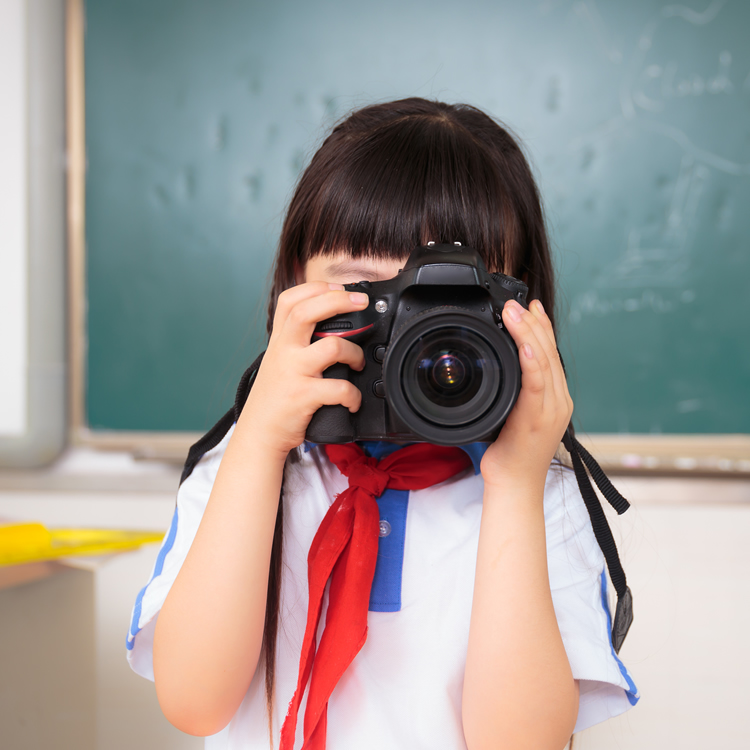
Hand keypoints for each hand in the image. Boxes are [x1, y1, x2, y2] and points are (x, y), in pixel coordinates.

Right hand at [237, 282, 369, 457]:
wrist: (259, 433)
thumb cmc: (275, 398)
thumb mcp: (278, 361)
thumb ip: (296, 342)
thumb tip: (330, 324)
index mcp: (279, 341)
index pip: (290, 300)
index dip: (316, 288)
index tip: (339, 288)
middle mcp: (284, 351)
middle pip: (308, 312)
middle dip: (339, 300)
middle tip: (361, 303)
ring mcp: (293, 372)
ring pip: (332, 347)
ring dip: (355, 353)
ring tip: (358, 363)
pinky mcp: (304, 396)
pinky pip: (340, 388)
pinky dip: (353, 395)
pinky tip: (353, 400)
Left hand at [479, 299, 573, 490]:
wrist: (515, 484)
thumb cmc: (511, 453)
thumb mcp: (513, 414)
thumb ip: (514, 390)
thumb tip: (501, 369)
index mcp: (554, 398)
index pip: (550, 354)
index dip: (541, 327)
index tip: (530, 306)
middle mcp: (558, 400)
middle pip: (550, 352)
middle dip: (534, 323)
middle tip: (517, 302)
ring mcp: (552, 409)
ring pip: (545, 362)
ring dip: (529, 333)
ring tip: (514, 312)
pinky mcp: (539, 418)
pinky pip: (537, 383)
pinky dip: (533, 361)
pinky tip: (527, 344)